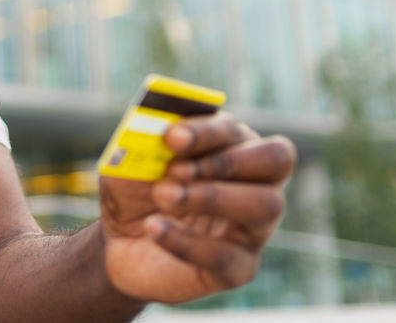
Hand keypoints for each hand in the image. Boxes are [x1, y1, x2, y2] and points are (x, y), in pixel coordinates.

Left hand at [98, 113, 294, 304]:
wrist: (118, 240)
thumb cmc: (134, 189)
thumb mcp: (130, 157)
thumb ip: (145, 137)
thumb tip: (161, 126)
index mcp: (232, 146)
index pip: (239, 131)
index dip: (207, 132)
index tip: (172, 138)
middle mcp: (255, 182)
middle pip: (277, 159)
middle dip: (226, 160)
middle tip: (177, 170)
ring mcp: (253, 227)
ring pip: (266, 205)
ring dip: (212, 196)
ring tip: (163, 196)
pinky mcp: (239, 268)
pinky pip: (226, 255)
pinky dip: (186, 241)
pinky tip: (153, 228)